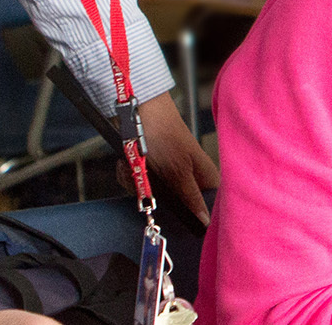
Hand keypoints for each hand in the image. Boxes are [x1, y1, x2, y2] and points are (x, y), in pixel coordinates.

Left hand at [136, 93, 218, 223]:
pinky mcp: (146, 168)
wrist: (135, 108)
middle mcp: (186, 177)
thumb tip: (207, 222)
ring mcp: (164, 173)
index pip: (204, 207)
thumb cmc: (164, 134)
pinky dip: (127, 174)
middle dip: (151, 195)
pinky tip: (125, 162)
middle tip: (147, 180)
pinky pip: (135, 184)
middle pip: (169, 206)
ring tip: (133, 165)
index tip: (173, 212)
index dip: (190, 215)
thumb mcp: (179, 170)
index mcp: (204, 177)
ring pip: (148, 196)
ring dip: (135, 182)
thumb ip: (192, 197)